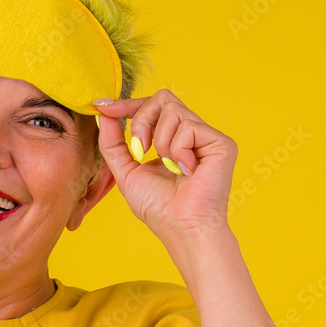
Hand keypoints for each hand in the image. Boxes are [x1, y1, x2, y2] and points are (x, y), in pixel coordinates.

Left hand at [94, 89, 237, 240]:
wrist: (181, 228)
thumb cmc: (158, 208)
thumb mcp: (126, 171)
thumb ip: (113, 143)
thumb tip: (104, 114)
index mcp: (173, 139)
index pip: (153, 106)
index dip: (128, 104)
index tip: (104, 106)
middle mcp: (192, 134)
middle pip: (163, 98)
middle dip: (141, 119)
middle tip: (139, 149)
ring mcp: (208, 137)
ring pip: (173, 110)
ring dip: (160, 141)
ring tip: (169, 167)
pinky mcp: (222, 143)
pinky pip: (188, 126)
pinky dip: (177, 149)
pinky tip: (185, 170)